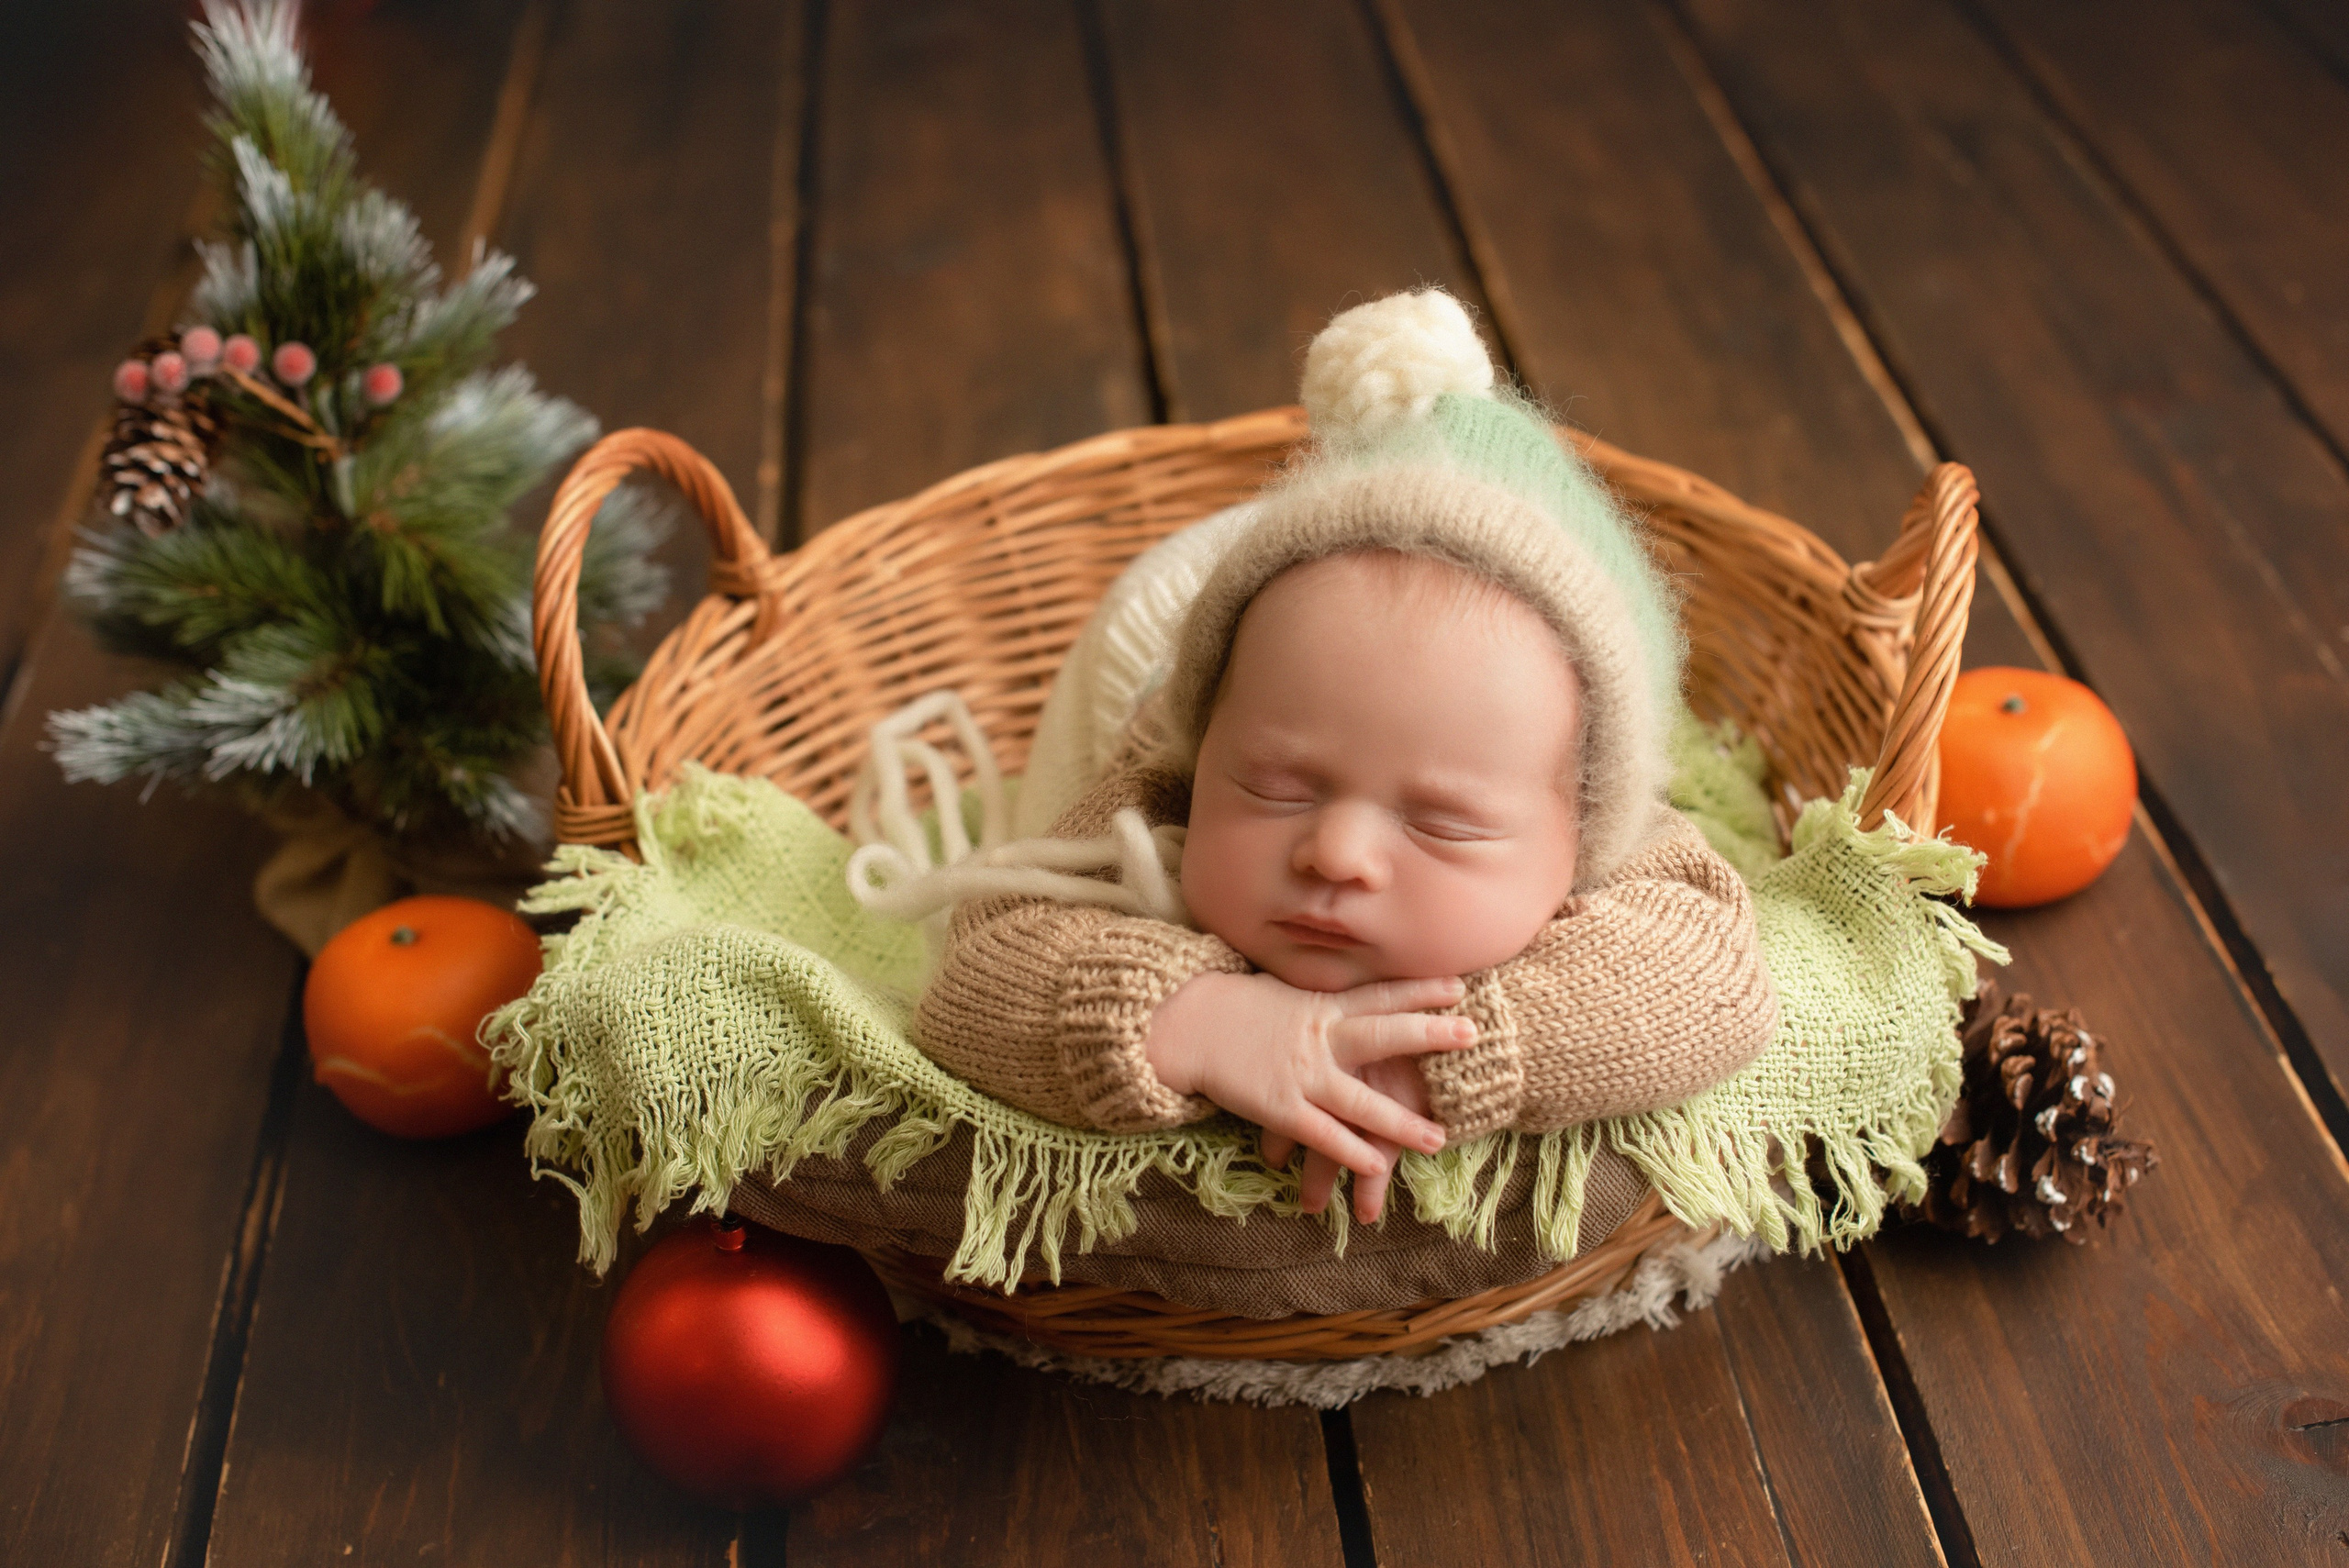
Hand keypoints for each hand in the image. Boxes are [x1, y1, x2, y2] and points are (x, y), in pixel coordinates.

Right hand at [1145, 971, 1470, 1190]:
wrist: (1186, 1025)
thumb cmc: (1234, 1007)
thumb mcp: (1283, 992)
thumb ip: (1320, 999)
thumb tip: (1347, 990)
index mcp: (1321, 1008)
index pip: (1378, 996)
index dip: (1419, 992)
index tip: (1459, 987)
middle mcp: (1318, 1038)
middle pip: (1381, 1035)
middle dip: (1427, 1035)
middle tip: (1471, 1033)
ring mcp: (1301, 1074)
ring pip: (1359, 1100)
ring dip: (1400, 1122)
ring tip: (1438, 1138)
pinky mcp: (1280, 1107)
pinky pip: (1322, 1133)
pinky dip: (1349, 1150)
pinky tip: (1376, 1165)